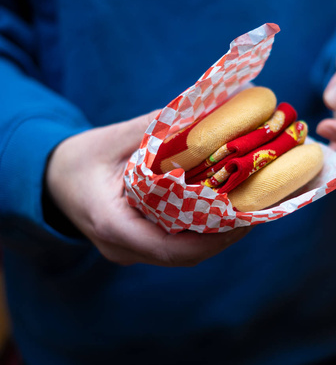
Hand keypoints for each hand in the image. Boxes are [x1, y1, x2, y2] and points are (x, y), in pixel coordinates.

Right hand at [45, 111, 251, 266]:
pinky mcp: (137, 245)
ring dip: (216, 236)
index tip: (245, 220)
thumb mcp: (113, 138)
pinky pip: (174, 245)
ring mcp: (129, 250)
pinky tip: (220, 212)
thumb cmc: (77, 159)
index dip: (213, 239)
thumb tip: (207, 110)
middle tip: (257, 210)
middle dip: (223, 236)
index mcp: (112, 225)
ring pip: (182, 253)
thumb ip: (158, 127)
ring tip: (246, 210)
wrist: (51, 180)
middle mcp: (122, 247)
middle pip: (183, 254)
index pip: (170, 248)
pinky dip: (201, 233)